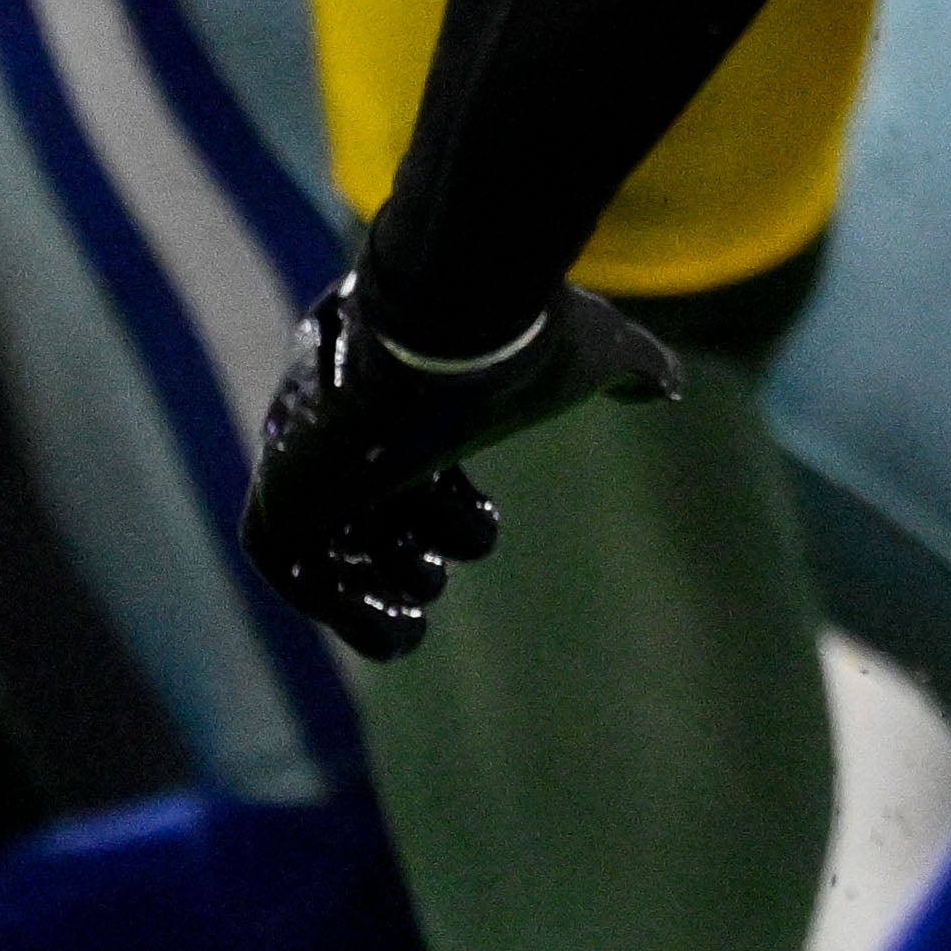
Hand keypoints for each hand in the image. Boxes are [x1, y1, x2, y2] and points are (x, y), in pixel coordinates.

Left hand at [242, 278, 682, 660]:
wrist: (454, 324)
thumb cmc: (520, 338)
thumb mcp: (597, 351)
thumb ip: (632, 367)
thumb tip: (666, 385)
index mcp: (406, 394)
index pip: (408, 465)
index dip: (444, 508)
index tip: (481, 524)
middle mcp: (346, 428)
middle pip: (365, 508)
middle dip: (407, 554)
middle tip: (439, 572)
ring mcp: (307, 461)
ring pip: (323, 545)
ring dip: (375, 589)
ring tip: (420, 605)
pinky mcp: (283, 496)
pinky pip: (288, 569)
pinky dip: (338, 607)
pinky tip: (400, 626)